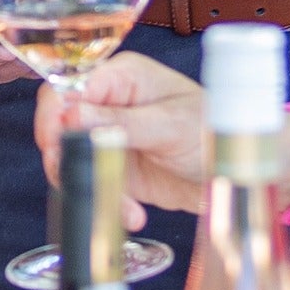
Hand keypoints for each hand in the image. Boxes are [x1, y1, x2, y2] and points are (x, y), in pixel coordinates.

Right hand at [34, 52, 215, 214]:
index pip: (70, 87)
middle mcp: (108, 103)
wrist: (234, 172)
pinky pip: (90, 182)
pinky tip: (132, 212)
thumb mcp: (171, 124)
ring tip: (126, 207)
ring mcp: (106, 136)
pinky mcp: (110, 166)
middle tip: (83, 179)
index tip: (58, 141)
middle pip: (59, 123)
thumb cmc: (213, 130)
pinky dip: (105, 201)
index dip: (55, 114)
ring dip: (91, 185)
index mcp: (122, 77)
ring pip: (69, 159)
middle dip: (66, 157)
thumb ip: (121, 121)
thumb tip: (72, 114)